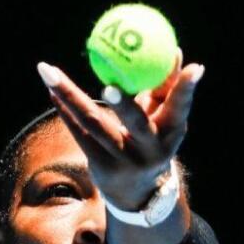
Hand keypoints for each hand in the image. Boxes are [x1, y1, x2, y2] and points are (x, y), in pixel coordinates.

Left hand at [37, 47, 204, 210]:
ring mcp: (123, 159)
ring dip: (69, 95)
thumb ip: (167, 88)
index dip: (185, 89)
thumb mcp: (163, 119)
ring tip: (49, 72)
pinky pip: (79, 133)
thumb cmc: (150, 141)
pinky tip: (52, 91)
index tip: (194, 67)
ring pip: (94, 124)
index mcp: (170, 133)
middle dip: (123, 103)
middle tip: (108, 84)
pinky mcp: (100, 166)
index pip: (179, 107)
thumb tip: (176, 51)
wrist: (135, 192)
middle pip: (136, 122)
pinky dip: (65, 110)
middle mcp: (149, 149)